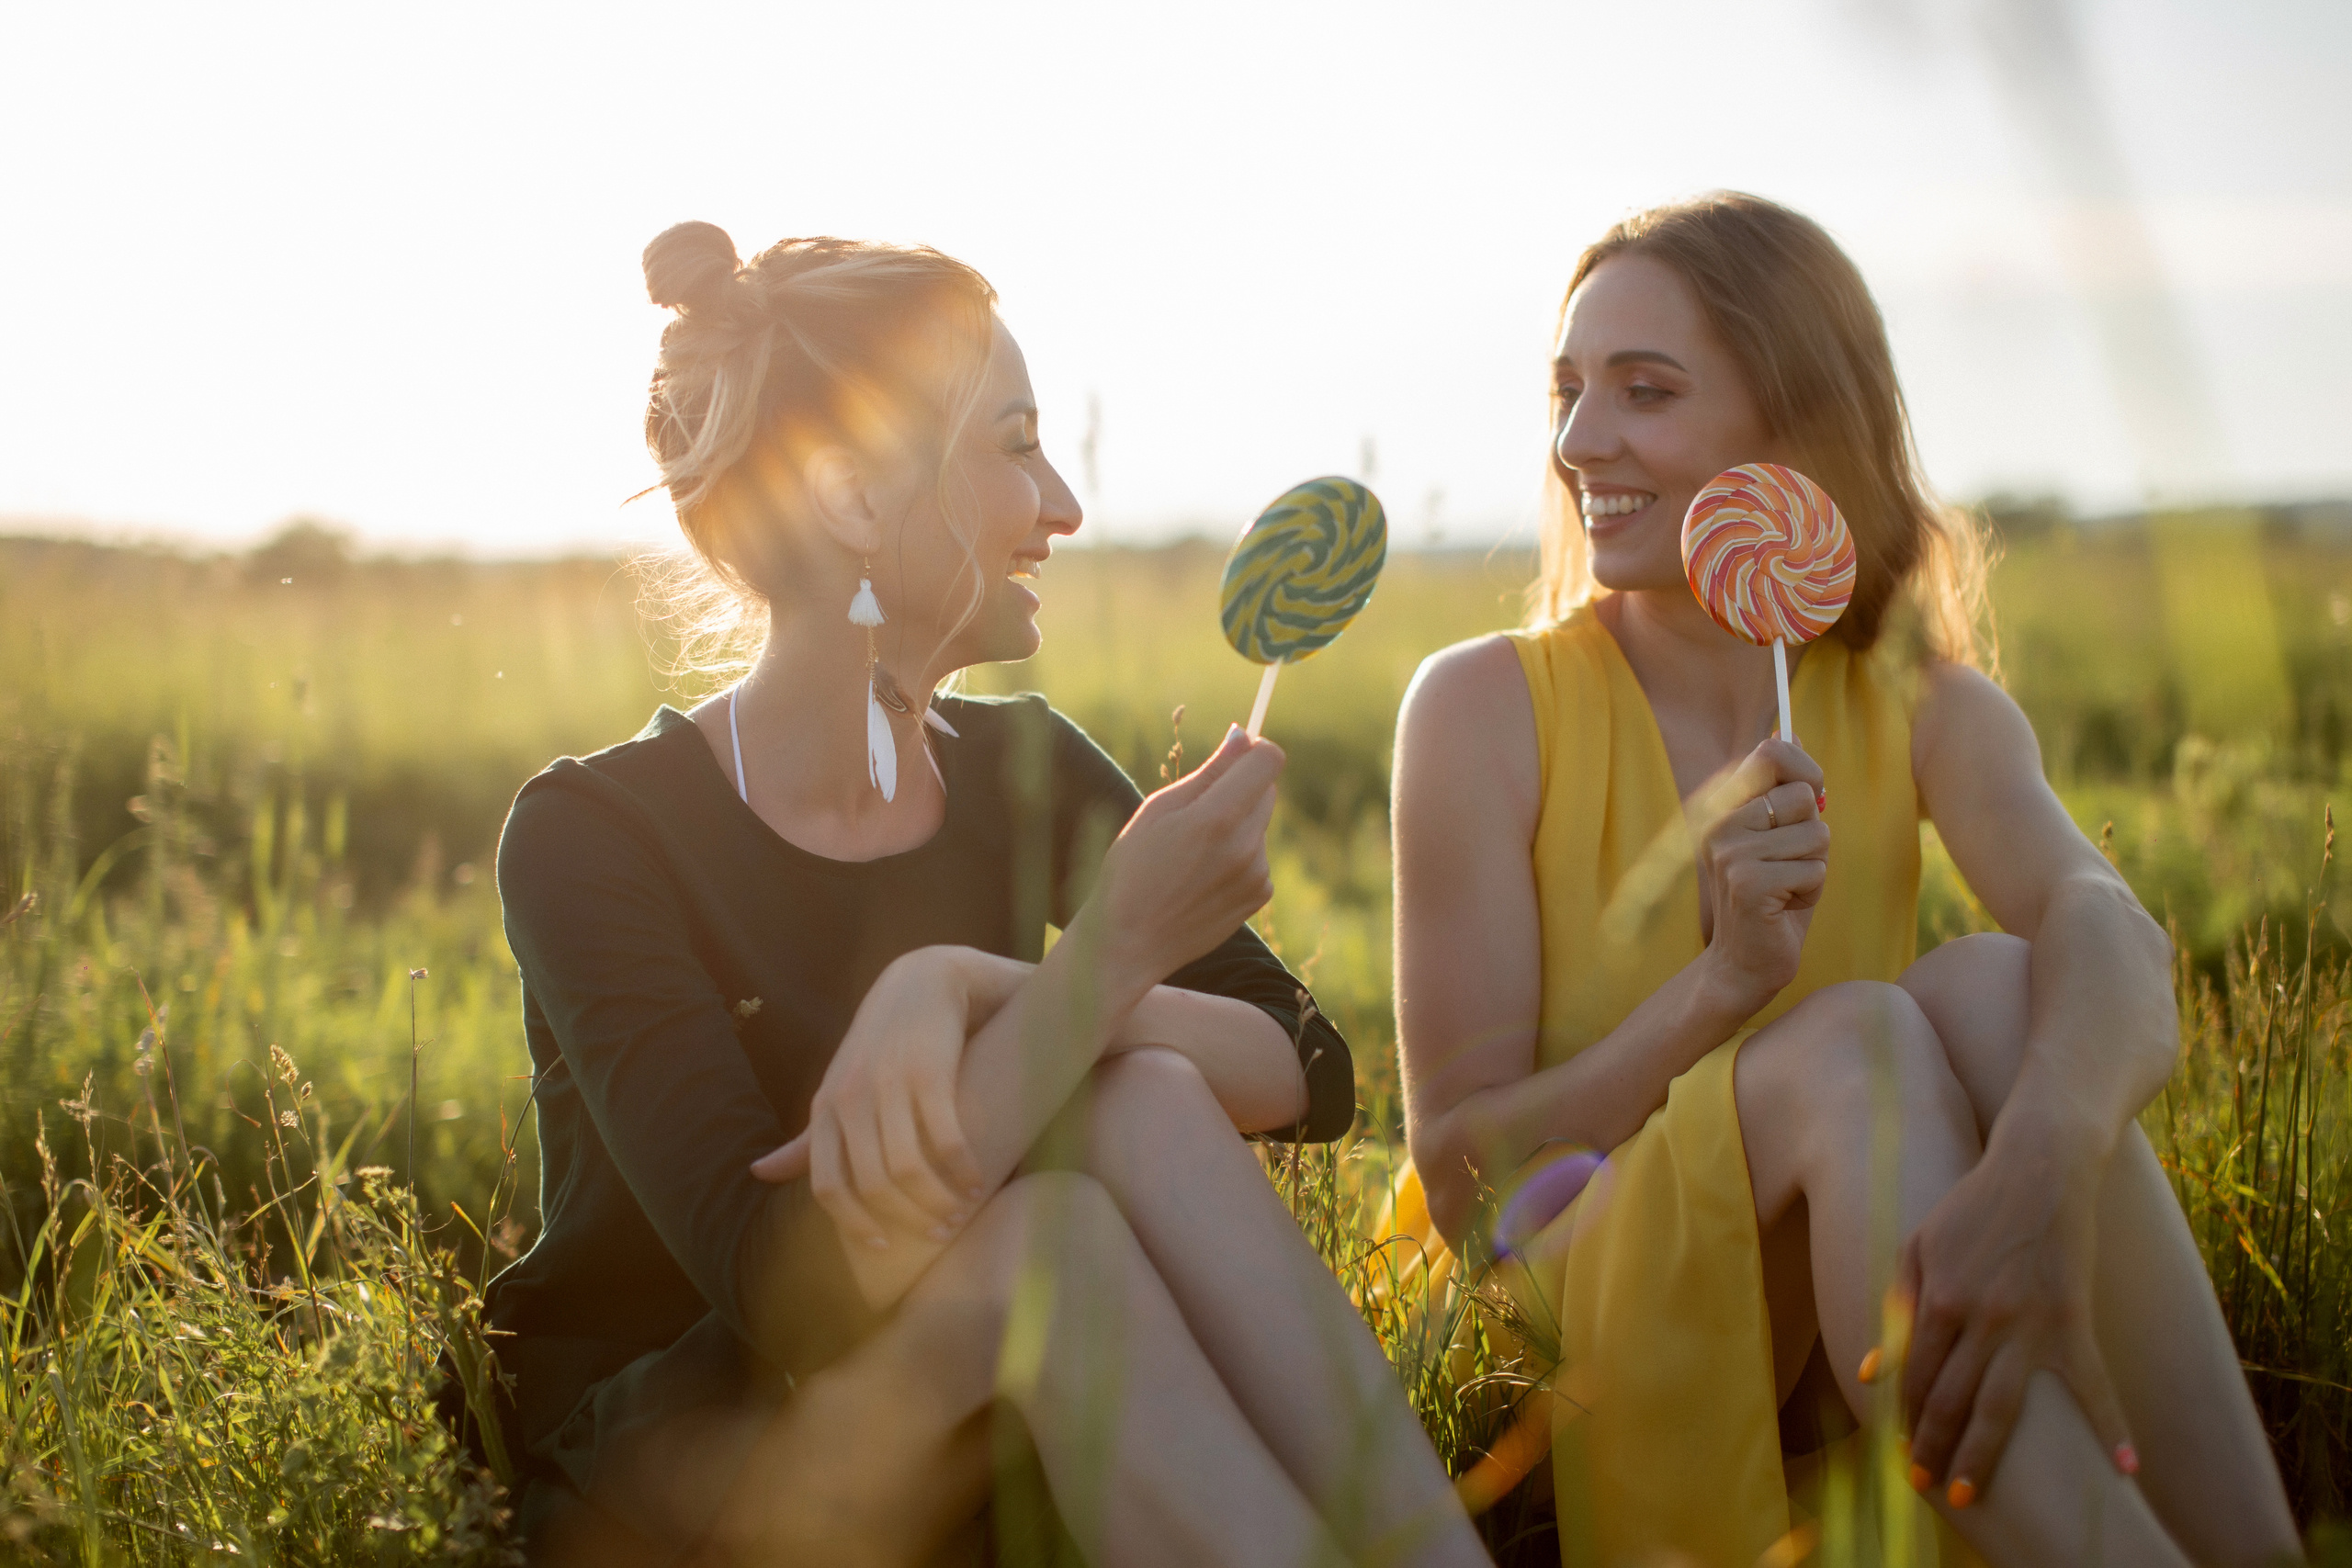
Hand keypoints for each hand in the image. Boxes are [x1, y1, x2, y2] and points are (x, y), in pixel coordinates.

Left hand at [749, 946, 1025, 1252]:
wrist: (925, 980)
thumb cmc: (881, 1045)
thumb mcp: (839, 1090)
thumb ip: (809, 1139)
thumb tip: (758, 1175)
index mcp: (826, 1109)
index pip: (828, 1186)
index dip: (854, 1224)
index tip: (884, 1247)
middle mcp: (851, 1098)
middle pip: (872, 1184)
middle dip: (906, 1219)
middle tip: (938, 1234)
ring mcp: (889, 1084)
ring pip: (908, 1168)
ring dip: (938, 1201)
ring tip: (961, 1212)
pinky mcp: (930, 1072)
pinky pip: (946, 1138)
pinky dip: (963, 1169)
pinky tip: (980, 1182)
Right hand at [1089, 724, 1282, 990]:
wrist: (1130, 941)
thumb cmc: (1132, 869)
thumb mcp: (1159, 810)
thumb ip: (1210, 772)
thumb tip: (1242, 735)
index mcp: (1217, 818)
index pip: (1268, 760)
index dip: (1254, 750)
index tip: (1234, 755)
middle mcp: (1246, 846)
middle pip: (1267, 790)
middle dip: (1240, 789)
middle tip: (1197, 813)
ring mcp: (1257, 874)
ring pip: (1260, 824)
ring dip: (1238, 826)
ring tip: (1192, 854)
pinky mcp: (1260, 895)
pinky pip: (1258, 856)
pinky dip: (1239, 857)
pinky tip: (1203, 876)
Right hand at [1694, 738, 1827, 1009]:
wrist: (1745, 963)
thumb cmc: (1773, 897)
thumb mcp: (1782, 835)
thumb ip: (1784, 788)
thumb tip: (1790, 731)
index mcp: (1724, 805)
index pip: (1772, 752)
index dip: (1805, 770)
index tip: (1810, 800)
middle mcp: (1720, 822)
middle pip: (1805, 796)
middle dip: (1814, 833)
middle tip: (1789, 863)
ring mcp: (1730, 852)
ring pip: (1817, 835)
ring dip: (1814, 866)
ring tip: (1786, 888)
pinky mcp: (1747, 882)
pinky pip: (1814, 868)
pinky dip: (1811, 890)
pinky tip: (1784, 906)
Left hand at [1895, 1133, 2132, 1504]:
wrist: (2039, 1171)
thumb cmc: (1971, 1209)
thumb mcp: (1917, 1248)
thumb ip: (1895, 1309)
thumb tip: (1871, 1372)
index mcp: (1939, 1299)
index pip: (1915, 1376)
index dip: (1906, 1416)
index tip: (1901, 1449)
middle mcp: (1981, 1319)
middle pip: (1952, 1401)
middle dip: (1935, 1449)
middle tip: (1925, 1488)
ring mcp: (2030, 1325)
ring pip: (2002, 1408)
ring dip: (1983, 1456)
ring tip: (1970, 1496)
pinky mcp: (2073, 1323)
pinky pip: (2094, 1385)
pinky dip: (2111, 1427)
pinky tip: (2124, 1469)